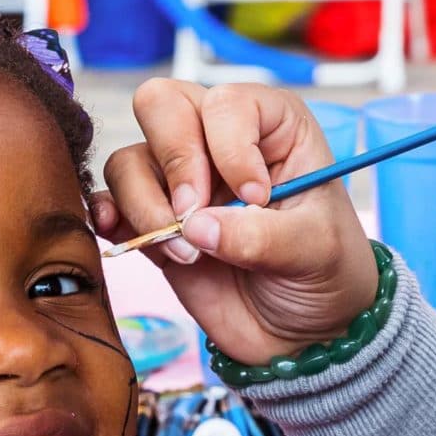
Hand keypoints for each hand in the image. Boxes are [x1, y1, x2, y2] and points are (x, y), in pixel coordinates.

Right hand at [96, 80, 380, 362]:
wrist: (303, 332)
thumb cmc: (325, 273)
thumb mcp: (316, 251)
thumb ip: (260, 236)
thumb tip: (196, 226)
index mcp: (272, 126)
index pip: (228, 103)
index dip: (231, 146)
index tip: (257, 199)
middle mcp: (219, 141)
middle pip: (162, 105)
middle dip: (175, 161)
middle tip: (195, 214)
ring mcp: (180, 181)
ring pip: (129, 159)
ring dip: (146, 205)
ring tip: (186, 253)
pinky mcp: (152, 222)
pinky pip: (110, 202)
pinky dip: (110, 217)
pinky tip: (122, 236)